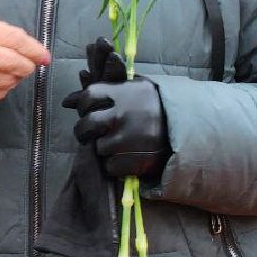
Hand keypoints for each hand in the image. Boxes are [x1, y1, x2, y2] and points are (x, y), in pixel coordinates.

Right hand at [0, 11, 49, 104]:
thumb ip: (2, 31)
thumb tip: (30, 46)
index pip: (14, 41)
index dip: (35, 50)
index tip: (45, 57)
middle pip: (15, 64)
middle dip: (27, 66)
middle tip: (28, 64)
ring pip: (8, 81)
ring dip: (16, 78)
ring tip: (9, 70)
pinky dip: (4, 88)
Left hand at [64, 57, 169, 178]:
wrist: (191, 129)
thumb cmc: (158, 107)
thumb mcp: (137, 89)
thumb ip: (105, 91)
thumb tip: (66, 101)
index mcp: (125, 92)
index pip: (89, 95)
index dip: (86, 105)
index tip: (92, 110)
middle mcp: (124, 113)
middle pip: (87, 125)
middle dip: (86, 132)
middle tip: (95, 134)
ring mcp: (129, 138)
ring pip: (98, 148)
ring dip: (106, 149)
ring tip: (123, 144)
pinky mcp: (135, 160)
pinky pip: (111, 166)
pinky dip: (117, 165)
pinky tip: (129, 157)